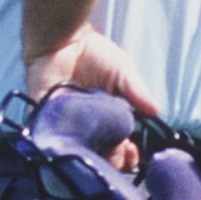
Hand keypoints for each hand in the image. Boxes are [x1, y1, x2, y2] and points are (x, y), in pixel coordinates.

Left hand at [27, 28, 160, 171]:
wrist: (63, 37)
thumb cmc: (92, 52)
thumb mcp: (122, 73)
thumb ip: (137, 93)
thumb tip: (156, 113)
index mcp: (103, 119)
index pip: (116, 147)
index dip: (125, 155)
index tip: (133, 151)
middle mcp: (84, 127)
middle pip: (97, 157)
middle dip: (111, 162)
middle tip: (120, 155)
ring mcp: (64, 125)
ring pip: (76, 154)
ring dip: (90, 158)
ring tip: (102, 154)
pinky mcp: (43, 119)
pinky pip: (52, 140)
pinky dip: (65, 146)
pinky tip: (78, 147)